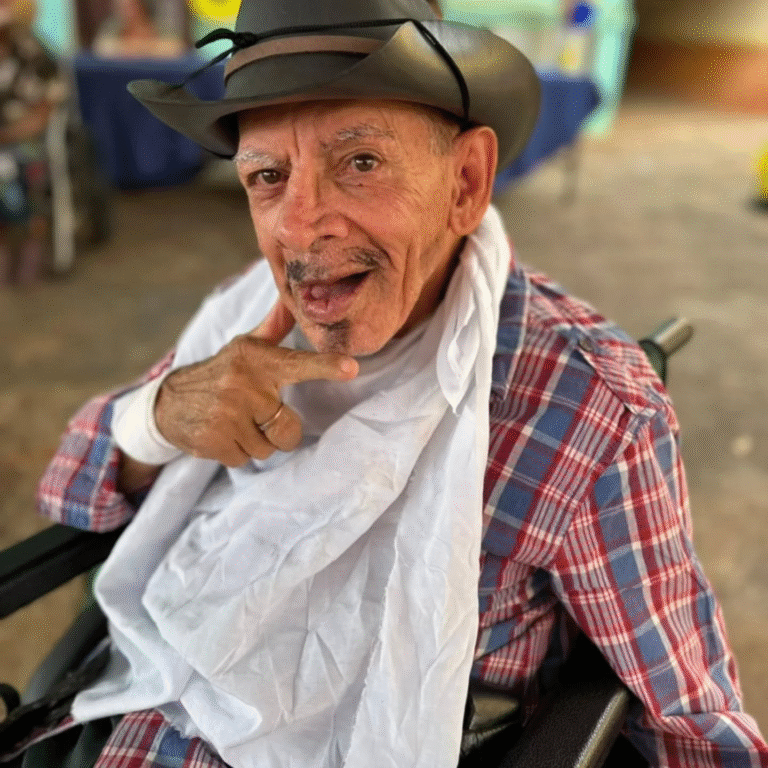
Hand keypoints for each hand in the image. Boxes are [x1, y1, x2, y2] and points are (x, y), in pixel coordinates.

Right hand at [154, 299, 358, 465]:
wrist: (167, 401)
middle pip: (288, 429)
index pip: (297, 363)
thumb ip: (275, 327)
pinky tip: (222, 434)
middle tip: (256, 415)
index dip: (325, 366)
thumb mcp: (246, 347)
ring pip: (267, 449)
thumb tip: (292, 298)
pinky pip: (244, 460)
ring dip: (255, 442)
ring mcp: (226, 414)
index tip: (351, 367)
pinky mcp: (212, 439)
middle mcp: (243, 385)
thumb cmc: (221, 373)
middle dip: (277, 430)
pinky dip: (236, 453)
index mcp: (258, 360)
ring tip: (236, 423)